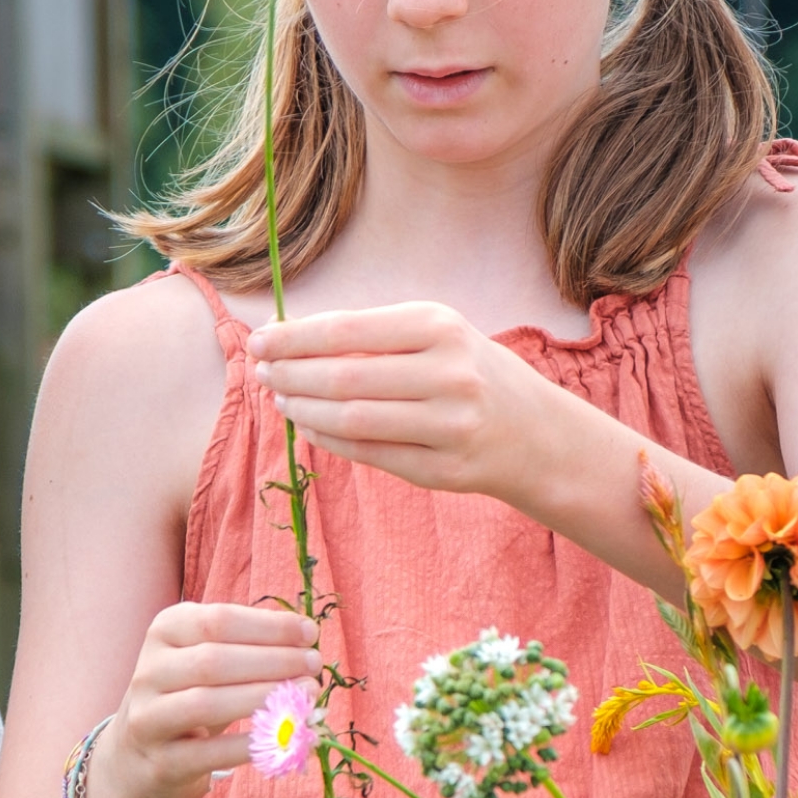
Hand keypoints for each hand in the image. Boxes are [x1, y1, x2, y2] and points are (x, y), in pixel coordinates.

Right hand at [92, 603, 323, 797]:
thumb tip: (304, 636)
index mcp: (165, 631)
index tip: (310, 633)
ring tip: (307, 693)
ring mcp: (149, 718)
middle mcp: (150, 671)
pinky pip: (210, 752)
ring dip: (264, 697)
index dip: (270, 626)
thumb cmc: (188, 695)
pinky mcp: (161, 762)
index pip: (218, 620)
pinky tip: (286, 734)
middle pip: (214, 660)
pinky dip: (251, 743)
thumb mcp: (204, 657)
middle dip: (273, 661)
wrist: (137, 756)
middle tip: (314, 665)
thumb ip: (246, 644)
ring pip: (208, 703)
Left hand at [249, 303, 597, 502]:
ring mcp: (449, 426)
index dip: (294, 338)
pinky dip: (328, 440)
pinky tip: (309, 427)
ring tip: (281, 399)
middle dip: (290, 375)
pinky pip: (368, 454)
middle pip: (343, 378)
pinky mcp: (444, 470)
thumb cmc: (472, 372)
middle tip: (261, 372)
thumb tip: (291, 340)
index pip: (347, 331)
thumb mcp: (438, 335)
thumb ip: (374, 336)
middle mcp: (449, 374)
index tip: (259, 340)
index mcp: (441, 327)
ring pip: (351, 420)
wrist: (537, 433)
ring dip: (303, 411)